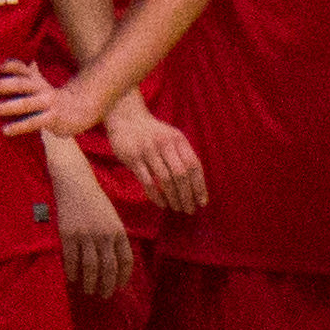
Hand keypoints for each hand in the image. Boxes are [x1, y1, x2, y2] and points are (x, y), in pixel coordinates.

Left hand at [0, 56, 102, 141]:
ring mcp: (48, 103)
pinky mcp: (53, 118)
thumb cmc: (51, 98)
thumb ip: (23, 76)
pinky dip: (19, 126)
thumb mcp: (38, 84)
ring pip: (26, 103)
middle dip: (3, 85)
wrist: (82, 109)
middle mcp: (41, 89)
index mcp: (35, 80)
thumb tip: (0, 66)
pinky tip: (6, 130)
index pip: (21, 68)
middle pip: (22, 84)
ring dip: (8, 107)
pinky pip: (34, 122)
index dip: (8, 66)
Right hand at [44, 139, 132, 302]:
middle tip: (104, 296)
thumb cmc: (96, 202)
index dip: (123, 276)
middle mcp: (105, 235)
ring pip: (90, 266)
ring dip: (90, 282)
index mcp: (119, 231)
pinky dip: (73, 271)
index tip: (120, 287)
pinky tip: (73, 279)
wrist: (76, 184)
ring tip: (89, 291)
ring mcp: (86, 235)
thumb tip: (115, 261)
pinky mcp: (68, 234)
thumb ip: (115, 237)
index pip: (126, 259)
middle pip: (108, 267)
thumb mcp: (112, 218)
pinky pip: (71, 259)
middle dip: (107, 284)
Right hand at [104, 92, 208, 215]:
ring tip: (178, 209)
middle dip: (188, 195)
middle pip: (182, 174)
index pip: (194, 165)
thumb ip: (182, 155)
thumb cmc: (153, 133)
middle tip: (190, 210)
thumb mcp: (172, 137)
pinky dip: (156, 195)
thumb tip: (195, 183)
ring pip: (166, 179)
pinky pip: (148, 181)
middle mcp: (166, 145)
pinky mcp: (133, 158)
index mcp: (179, 140)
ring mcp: (149, 151)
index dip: (200, 185)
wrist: (126, 118)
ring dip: (174, 197)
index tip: (202, 202)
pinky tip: (162, 204)